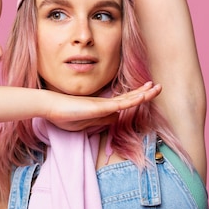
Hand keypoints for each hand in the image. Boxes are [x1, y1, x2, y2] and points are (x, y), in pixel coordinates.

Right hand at [45, 82, 161, 131]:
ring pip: (128, 99)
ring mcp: (103, 104)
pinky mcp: (99, 106)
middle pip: (129, 97)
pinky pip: (119, 104)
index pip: (124, 103)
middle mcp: (105, 103)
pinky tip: (143, 96)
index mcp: (102, 107)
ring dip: (144, 94)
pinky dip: (132, 100)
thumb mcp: (86, 122)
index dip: (137, 97)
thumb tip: (117, 118)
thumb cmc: (64, 115)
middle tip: (157, 86)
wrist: (50, 107)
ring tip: (157, 88)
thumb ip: (102, 120)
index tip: (147, 92)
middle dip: (145, 92)